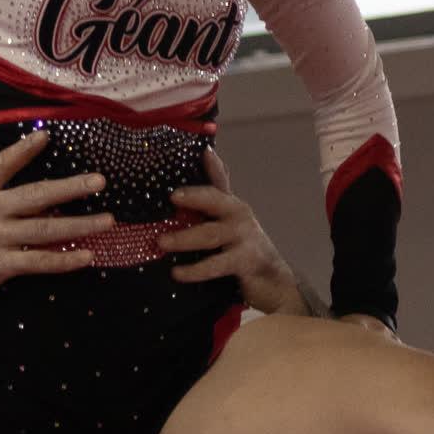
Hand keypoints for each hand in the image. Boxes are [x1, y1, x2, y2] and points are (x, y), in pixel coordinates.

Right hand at [0, 134, 111, 314]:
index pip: (1, 166)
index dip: (23, 150)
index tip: (46, 136)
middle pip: (36, 196)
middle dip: (71, 188)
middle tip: (99, 182)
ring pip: (45, 229)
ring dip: (80, 225)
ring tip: (107, 221)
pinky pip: (39, 262)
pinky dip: (64, 260)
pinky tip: (86, 256)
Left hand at [162, 156, 305, 308]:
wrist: (272, 280)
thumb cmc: (243, 248)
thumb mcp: (227, 222)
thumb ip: (213, 198)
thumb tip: (201, 163)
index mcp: (231, 205)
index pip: (220, 180)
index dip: (212, 165)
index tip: (202, 152)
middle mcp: (239, 216)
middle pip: (215, 200)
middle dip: (194, 197)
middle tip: (172, 198)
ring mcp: (244, 237)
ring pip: (210, 234)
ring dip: (185, 238)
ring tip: (162, 242)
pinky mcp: (245, 261)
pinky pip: (216, 265)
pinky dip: (195, 270)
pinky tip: (177, 273)